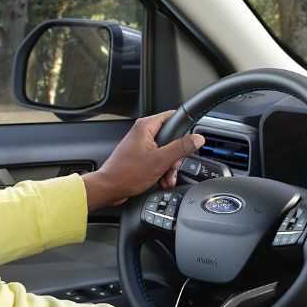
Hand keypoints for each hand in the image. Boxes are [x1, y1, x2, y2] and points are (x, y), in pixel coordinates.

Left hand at [81, 111, 204, 210]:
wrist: (109, 189)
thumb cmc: (126, 174)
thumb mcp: (160, 160)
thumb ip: (181, 148)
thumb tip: (197, 139)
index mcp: (146, 127)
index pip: (172, 117)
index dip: (184, 127)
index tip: (191, 138)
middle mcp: (143, 133)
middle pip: (172, 138)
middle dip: (176, 157)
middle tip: (172, 166)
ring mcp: (142, 145)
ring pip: (166, 151)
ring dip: (170, 167)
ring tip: (166, 177)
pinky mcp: (141, 157)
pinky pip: (158, 160)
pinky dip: (162, 170)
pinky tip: (161, 180)